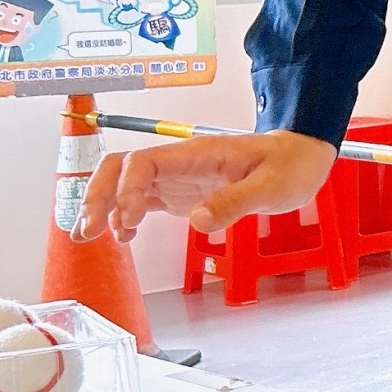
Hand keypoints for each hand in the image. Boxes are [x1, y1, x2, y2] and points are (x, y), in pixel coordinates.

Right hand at [74, 129, 335, 242]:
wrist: (302, 158)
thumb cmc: (290, 164)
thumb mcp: (272, 186)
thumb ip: (234, 202)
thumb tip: (197, 221)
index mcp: (197, 155)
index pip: (144, 162)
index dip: (126, 188)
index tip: (127, 218)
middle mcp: (180, 163)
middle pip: (121, 168)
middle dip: (98, 195)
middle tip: (88, 231)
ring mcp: (178, 178)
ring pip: (124, 183)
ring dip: (103, 206)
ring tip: (92, 236)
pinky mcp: (182, 193)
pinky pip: (142, 200)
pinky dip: (125, 216)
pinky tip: (124, 236)